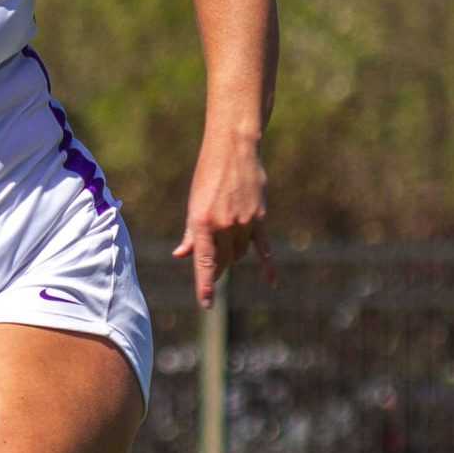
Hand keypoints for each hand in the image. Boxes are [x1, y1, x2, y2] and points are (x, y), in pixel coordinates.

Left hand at [175, 130, 273, 308]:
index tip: (205, 303)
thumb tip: (181, 255)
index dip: (204, 285)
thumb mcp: (194, 204)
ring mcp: (245, 223)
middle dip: (216, 270)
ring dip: (232, 259)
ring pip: (239, 254)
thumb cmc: (208, 176)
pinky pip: (265, 248)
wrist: (233, 149)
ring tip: (226, 253)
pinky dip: (267, 266)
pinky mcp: (260, 218)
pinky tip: (271, 282)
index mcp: (202, 223)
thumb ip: (191, 234)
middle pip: (222, 261)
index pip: (204, 263)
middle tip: (212, 272)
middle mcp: (224, 226)